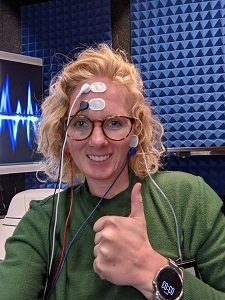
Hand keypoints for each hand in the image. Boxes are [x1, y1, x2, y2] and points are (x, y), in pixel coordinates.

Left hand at [93, 182, 166, 298]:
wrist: (147, 266)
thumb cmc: (142, 241)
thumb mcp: (139, 219)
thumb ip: (135, 201)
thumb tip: (138, 184)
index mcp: (111, 222)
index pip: (98, 226)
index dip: (107, 232)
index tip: (118, 237)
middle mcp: (104, 235)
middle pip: (97, 239)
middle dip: (106, 243)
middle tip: (120, 248)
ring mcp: (102, 251)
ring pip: (97, 252)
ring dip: (105, 255)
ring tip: (118, 257)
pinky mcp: (100, 265)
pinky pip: (97, 265)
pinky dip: (103, 267)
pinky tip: (115, 266)